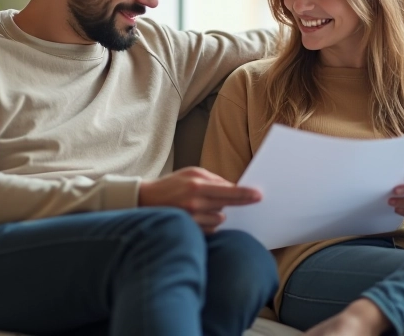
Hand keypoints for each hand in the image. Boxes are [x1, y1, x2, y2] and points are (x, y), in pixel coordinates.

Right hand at [138, 167, 260, 232]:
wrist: (145, 200)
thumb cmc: (171, 185)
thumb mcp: (190, 174)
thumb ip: (213, 179)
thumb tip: (233, 187)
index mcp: (197, 185)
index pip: (228, 191)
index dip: (245, 194)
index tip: (258, 195)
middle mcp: (195, 203)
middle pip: (226, 206)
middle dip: (238, 202)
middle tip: (254, 199)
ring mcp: (192, 219)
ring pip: (220, 219)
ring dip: (218, 214)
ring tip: (205, 207)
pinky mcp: (189, 230)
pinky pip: (210, 229)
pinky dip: (210, 223)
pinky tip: (200, 216)